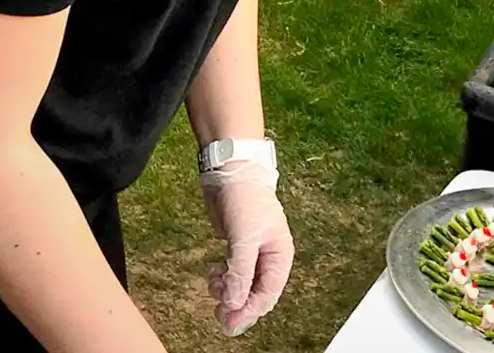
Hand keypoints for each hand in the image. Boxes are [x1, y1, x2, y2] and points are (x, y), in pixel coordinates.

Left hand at [201, 160, 294, 336]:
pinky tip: (213, 273)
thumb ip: (241, 270)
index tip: (230, 321)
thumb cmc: (245, 199)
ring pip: (242, 285)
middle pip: (255, 293)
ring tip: (213, 284)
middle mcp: (268, 256)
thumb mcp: (244, 237)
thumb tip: (235, 302)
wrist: (230, 171)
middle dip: (238, 304)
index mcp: (280, 254)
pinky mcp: (237, 246)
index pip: (268, 294)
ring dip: (227, 291)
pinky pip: (232, 272)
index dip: (249, 310)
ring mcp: (252, 252)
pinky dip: (222, 278)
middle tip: (219, 315)